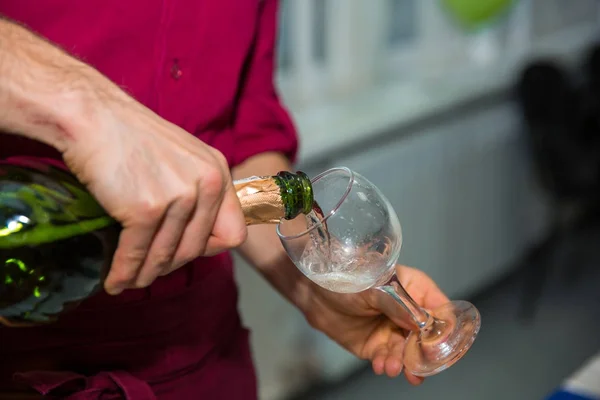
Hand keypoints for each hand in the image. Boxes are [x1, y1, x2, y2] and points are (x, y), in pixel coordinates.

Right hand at [60, 86, 246, 294]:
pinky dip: (124, 273)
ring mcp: (178, 197)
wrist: (93, 116)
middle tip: (151, 269)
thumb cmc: (132, 136)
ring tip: (131, 281)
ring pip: (168, 257)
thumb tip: (192, 233)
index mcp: (219, 172)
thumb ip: (196, 191)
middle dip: (171, 265)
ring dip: (146, 275)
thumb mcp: (184, 157)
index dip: (209, 249)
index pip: (233, 233)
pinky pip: (137, 255)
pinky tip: (114, 280)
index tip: (185, 250)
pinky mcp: (146, 209)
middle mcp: (206, 184)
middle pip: (197, 250)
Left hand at [302, 265, 448, 384]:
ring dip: (402, 362)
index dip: (443, 328)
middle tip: (417, 366)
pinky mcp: (375, 345)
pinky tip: (381, 365)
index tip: (439, 344)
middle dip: (422, 353)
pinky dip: (386, 364)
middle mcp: (407, 311)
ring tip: (392, 366)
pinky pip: (387, 359)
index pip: (439, 309)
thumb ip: (399, 305)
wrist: (313, 290)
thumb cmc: (344, 277)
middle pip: (426, 337)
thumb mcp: (374, 287)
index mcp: (414, 288)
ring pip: (407, 352)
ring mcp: (392, 330)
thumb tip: (422, 323)